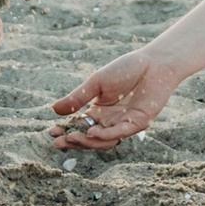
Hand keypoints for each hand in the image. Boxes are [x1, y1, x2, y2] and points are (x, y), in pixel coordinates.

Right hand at [49, 50, 177, 149]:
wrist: (153, 64)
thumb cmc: (125, 69)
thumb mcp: (96, 83)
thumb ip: (77, 97)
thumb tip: (53, 110)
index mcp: (99, 111)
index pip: (79, 126)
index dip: (66, 131)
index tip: (51, 133)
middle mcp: (110, 121)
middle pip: (89, 137)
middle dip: (73, 141)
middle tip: (58, 142)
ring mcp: (123, 124)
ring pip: (103, 140)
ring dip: (87, 141)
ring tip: (72, 137)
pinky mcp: (138, 124)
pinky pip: (120, 133)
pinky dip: (106, 135)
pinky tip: (92, 132)